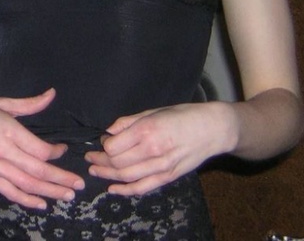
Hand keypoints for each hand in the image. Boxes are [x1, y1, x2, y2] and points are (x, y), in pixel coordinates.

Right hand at [0, 88, 84, 208]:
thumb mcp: (1, 103)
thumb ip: (29, 104)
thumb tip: (51, 94)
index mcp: (7, 131)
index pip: (39, 150)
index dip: (56, 153)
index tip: (63, 149)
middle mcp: (2, 152)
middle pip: (37, 171)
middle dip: (61, 179)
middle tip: (79, 184)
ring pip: (26, 185)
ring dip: (49, 192)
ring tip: (67, 196)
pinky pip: (10, 192)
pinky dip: (27, 200)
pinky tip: (42, 203)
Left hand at [84, 102, 233, 195]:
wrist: (212, 129)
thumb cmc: (183, 115)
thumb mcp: (153, 111)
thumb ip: (129, 122)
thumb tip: (109, 132)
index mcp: (147, 130)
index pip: (113, 146)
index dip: (103, 145)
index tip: (102, 141)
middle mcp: (152, 150)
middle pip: (117, 162)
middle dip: (100, 161)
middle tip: (91, 157)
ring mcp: (161, 166)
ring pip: (126, 176)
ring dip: (107, 175)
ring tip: (95, 170)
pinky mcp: (168, 177)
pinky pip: (142, 188)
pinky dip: (125, 190)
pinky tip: (112, 188)